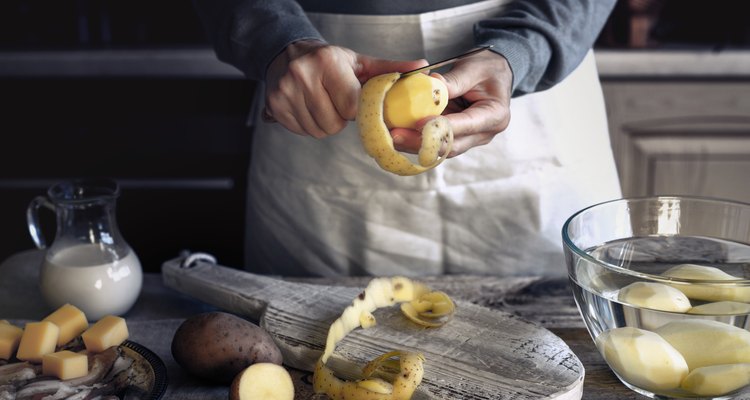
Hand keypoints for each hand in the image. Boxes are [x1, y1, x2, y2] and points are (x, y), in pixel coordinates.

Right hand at [264, 40, 427, 138]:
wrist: (288, 54)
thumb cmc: (330, 61)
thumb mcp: (360, 63)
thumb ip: (392, 70)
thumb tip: (423, 69)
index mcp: (328, 62)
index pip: (352, 106)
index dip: (356, 109)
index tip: (353, 100)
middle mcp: (303, 75)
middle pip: (335, 123)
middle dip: (340, 118)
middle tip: (335, 101)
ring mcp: (286, 91)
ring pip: (319, 131)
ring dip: (325, 123)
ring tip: (323, 103)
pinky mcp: (275, 106)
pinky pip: (302, 131)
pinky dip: (309, 125)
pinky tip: (308, 107)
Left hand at [390, 51, 512, 156]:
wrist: (493, 74)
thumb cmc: (486, 68)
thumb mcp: (472, 68)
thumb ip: (453, 80)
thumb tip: (429, 84)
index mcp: (495, 115)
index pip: (466, 125)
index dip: (440, 126)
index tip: (417, 123)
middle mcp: (483, 133)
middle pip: (451, 145)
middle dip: (421, 142)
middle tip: (396, 135)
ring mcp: (470, 139)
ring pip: (440, 149)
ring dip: (415, 144)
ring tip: (392, 137)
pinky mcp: (456, 138)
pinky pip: (436, 143)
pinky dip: (417, 140)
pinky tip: (398, 134)